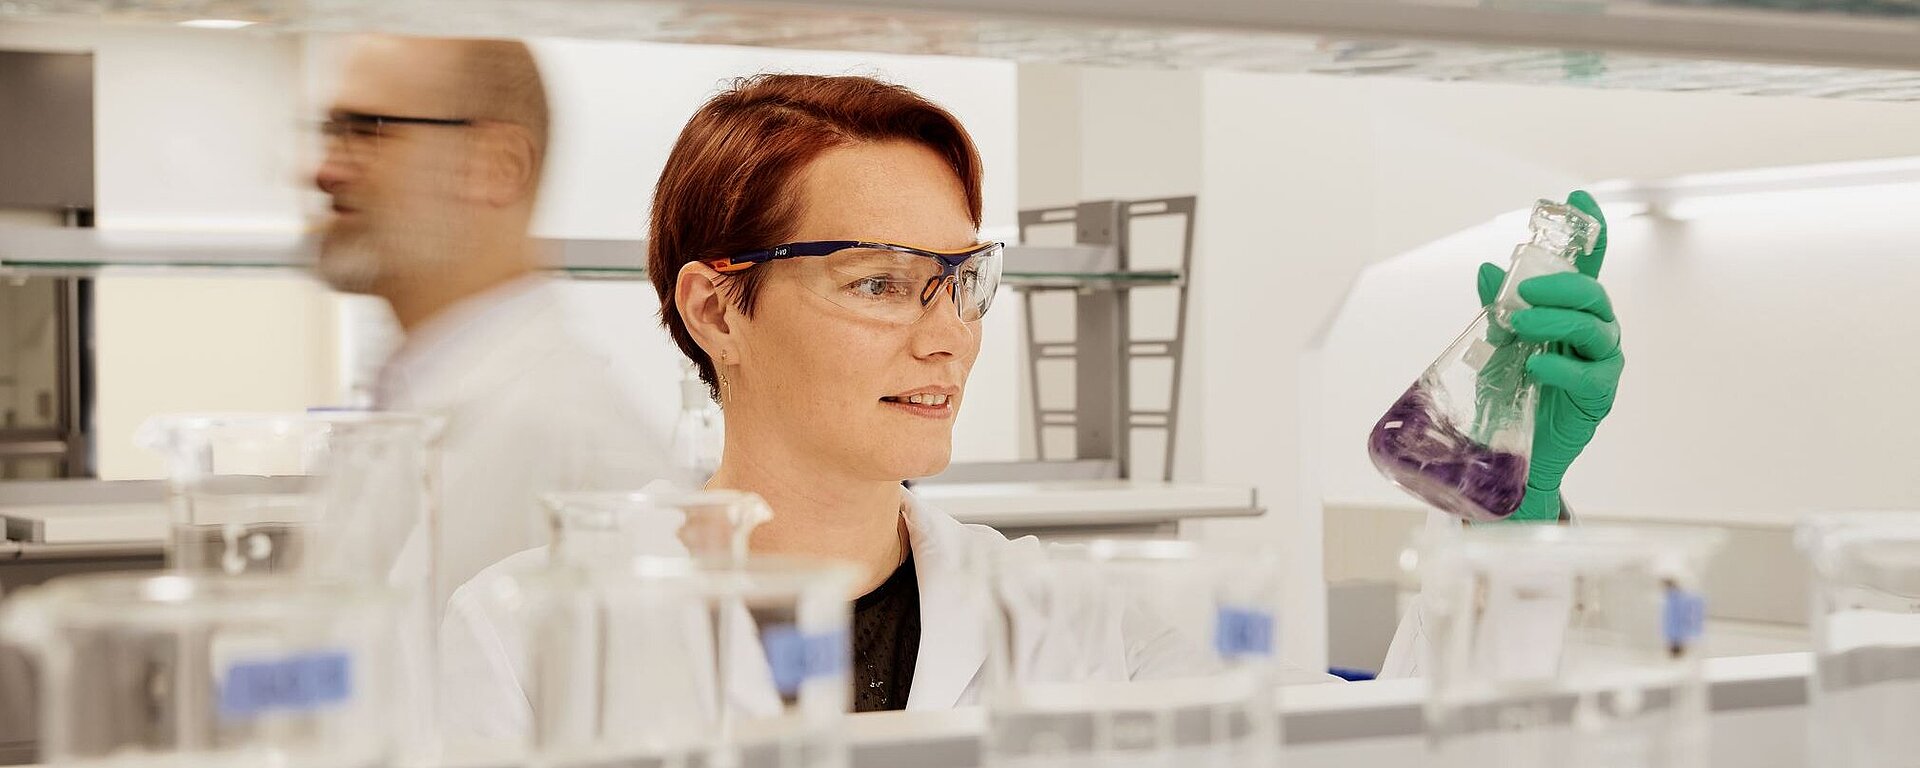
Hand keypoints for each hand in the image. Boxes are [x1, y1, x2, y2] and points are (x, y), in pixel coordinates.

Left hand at [1475, 190, 1622, 520]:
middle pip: (1593, 294)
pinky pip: (1589, 374)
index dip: (1588, 230)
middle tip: (1523, 290)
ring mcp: (1602, 362)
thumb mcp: (1498, 344)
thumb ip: (1498, 309)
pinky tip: (1536, 368)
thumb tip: (1486, 268)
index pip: (1586, 266)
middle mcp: (1594, 331)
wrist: (1515, 450)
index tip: (1577, 197)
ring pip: (1595, 327)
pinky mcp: (1600, 396)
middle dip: (1561, 285)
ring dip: (1556, 321)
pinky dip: (1560, 367)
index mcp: (1572, 312)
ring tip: (1521, 326)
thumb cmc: (1512, 392)